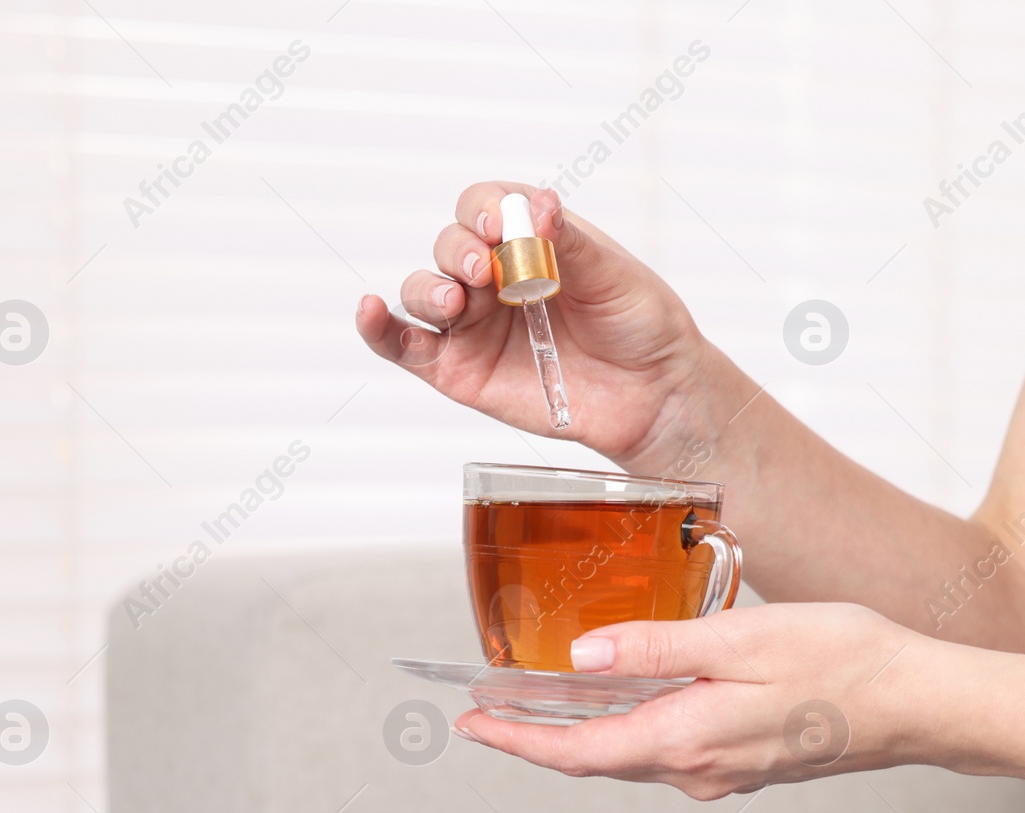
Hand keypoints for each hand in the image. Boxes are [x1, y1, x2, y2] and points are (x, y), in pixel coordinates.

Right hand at [355, 182, 745, 470]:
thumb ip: (568, 243)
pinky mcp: (459, 371)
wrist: (655, 395)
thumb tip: (536, 205)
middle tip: (484, 268)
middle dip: (459, 250)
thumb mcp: (613, 275)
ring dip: (429, 289)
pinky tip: (369, 312)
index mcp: (528, 240)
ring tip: (457, 301)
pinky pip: (404, 346)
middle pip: (448, 246)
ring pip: (421, 292)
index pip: (485, 206)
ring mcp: (472, 325)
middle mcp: (492, 278)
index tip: (503, 226)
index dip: (484, 210)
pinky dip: (378, 328)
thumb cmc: (639, 326)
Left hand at [451, 603, 930, 800]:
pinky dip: (630, 727)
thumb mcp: (741, 638)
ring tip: (540, 702)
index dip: (517, 741)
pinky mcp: (746, 762)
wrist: (919, 703)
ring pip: (632, 754)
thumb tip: (583, 656)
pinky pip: (669, 749)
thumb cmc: (843, 661)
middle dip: (536, 737)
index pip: (577, 751)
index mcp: (687, 740)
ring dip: (581, 733)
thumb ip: (658, 649)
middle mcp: (697, 769)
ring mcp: (724, 772)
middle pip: (596, 758)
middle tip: (487, 711)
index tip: (471, 723)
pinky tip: (627, 697)